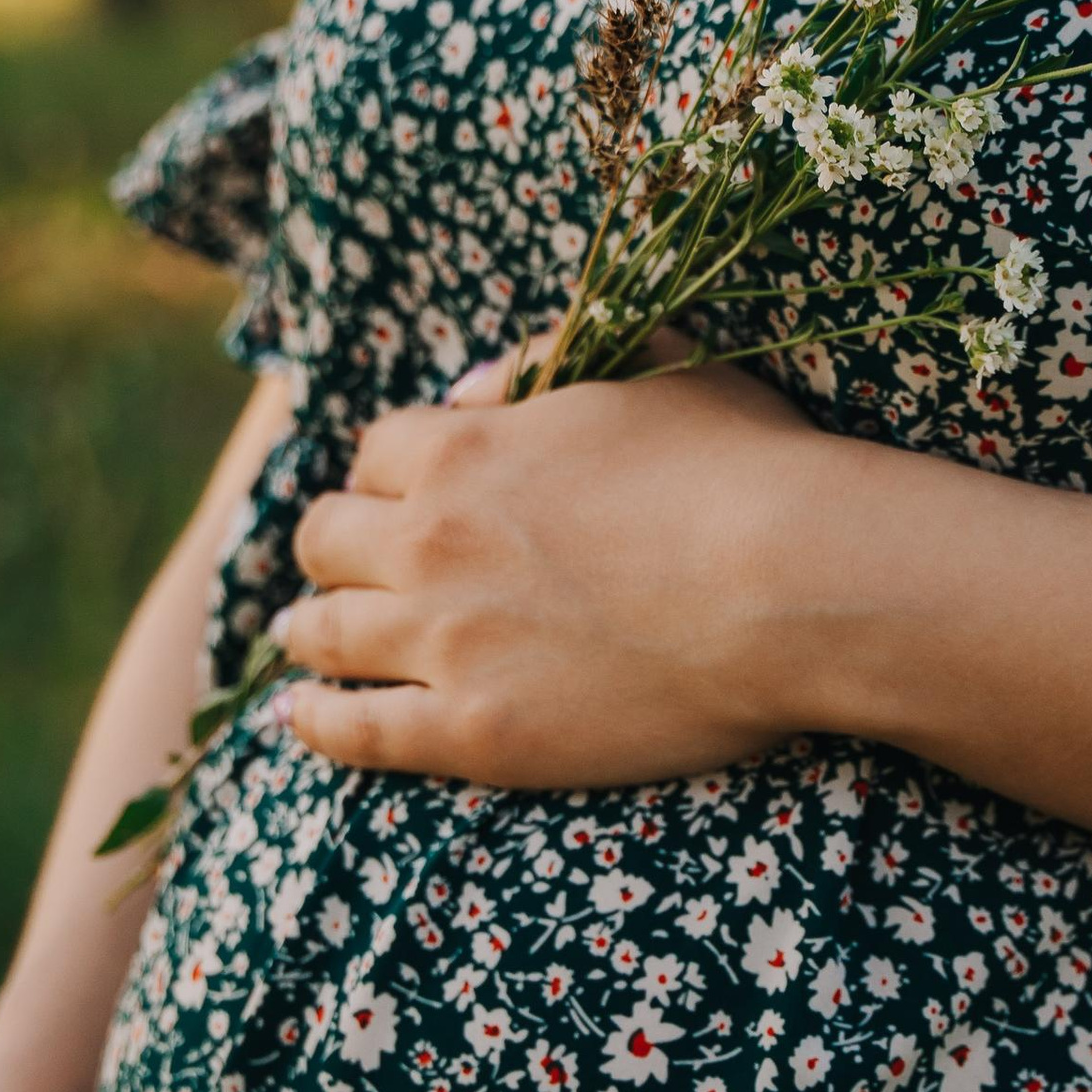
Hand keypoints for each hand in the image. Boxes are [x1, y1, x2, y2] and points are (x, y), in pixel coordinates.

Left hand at [275, 345, 847, 787]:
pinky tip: (299, 720)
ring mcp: (444, 640)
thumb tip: (475, 385)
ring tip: (304, 639)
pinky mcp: (473, 730)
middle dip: (334, 547)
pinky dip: (316, 722)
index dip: (386, 473)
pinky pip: (355, 730)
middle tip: (341, 567)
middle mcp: (430, 540)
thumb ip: (550, 361)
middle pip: (325, 538)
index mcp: (466, 448)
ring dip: (308, 630)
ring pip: (322, 632)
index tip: (398, 494)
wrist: (792, 584)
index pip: (376, 452)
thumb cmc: (746, 468)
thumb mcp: (654, 370)